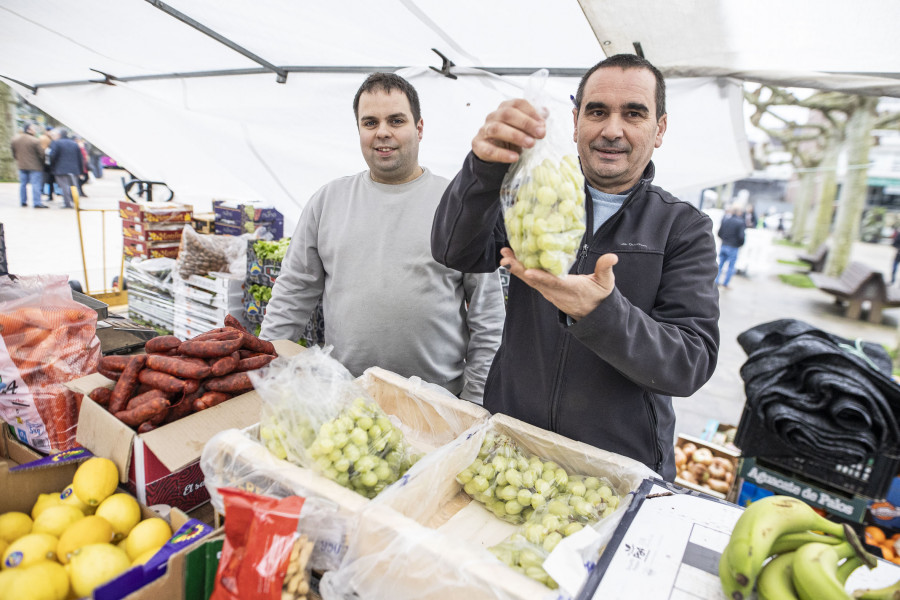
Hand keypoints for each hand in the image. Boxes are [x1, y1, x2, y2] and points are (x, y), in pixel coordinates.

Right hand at [472, 99, 546, 163]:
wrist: (490, 150)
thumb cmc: (508, 136)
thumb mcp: (522, 127)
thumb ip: (533, 120)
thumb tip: (545, 112)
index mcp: (504, 108)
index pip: (517, 104)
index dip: (531, 112)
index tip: (542, 124)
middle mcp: (493, 116)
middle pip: (507, 114)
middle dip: (526, 123)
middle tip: (540, 134)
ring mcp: (484, 130)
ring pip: (497, 129)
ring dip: (516, 136)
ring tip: (530, 144)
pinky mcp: (478, 145)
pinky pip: (489, 149)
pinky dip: (502, 154)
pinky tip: (514, 157)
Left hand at [500, 248, 617, 319]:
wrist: (594, 314)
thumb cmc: (599, 297)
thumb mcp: (606, 283)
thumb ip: (605, 269)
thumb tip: (612, 257)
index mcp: (570, 288)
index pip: (554, 282)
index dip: (541, 277)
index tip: (528, 272)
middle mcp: (556, 292)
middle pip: (535, 281)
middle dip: (519, 270)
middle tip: (506, 258)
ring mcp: (549, 293)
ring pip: (530, 281)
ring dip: (516, 269)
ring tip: (505, 256)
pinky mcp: (546, 291)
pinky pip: (532, 281)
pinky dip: (521, 271)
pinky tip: (514, 261)